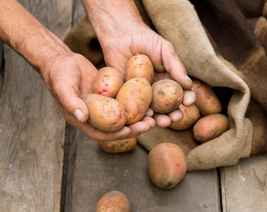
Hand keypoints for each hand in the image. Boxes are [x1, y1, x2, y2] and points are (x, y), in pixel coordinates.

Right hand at [40, 53, 154, 140]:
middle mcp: (94, 116)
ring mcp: (103, 106)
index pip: (101, 133)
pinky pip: (124, 102)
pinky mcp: (110, 96)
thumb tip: (82, 117)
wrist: (62, 60)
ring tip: (153, 116)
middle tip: (149, 124)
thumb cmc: (58, 73)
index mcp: (82, 119)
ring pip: (123, 116)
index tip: (130, 131)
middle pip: (116, 127)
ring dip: (138, 118)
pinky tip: (149, 101)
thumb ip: (70, 102)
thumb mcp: (63, 86)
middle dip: (133, 128)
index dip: (116, 134)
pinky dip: (135, 103)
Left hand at [98, 22, 195, 126]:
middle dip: (173, 115)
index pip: (181, 93)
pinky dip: (140, 116)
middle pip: (167, 108)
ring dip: (158, 119)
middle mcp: (157, 90)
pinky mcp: (126, 96)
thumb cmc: (145, 39)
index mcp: (168, 80)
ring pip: (152, 112)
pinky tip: (145, 118)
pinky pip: (134, 109)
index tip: (189, 103)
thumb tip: (188, 84)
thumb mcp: (164, 50)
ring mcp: (142, 95)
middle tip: (175, 118)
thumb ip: (176, 66)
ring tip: (161, 122)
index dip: (187, 99)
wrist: (120, 34)